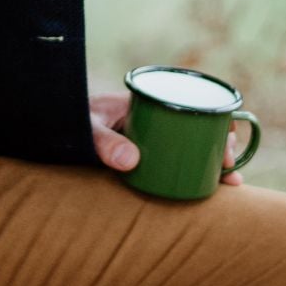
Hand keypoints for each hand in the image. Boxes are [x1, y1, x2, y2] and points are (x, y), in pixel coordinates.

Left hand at [87, 91, 243, 185]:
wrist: (54, 121)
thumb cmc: (72, 118)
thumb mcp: (89, 127)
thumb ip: (105, 142)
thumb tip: (132, 161)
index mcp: (151, 100)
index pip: (197, 105)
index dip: (220, 125)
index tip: (229, 146)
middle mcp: (158, 116)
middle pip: (202, 128)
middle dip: (224, 147)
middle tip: (230, 169)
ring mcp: (154, 135)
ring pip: (194, 145)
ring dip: (214, 161)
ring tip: (230, 181)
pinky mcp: (145, 152)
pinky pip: (177, 158)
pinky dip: (196, 169)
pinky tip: (211, 185)